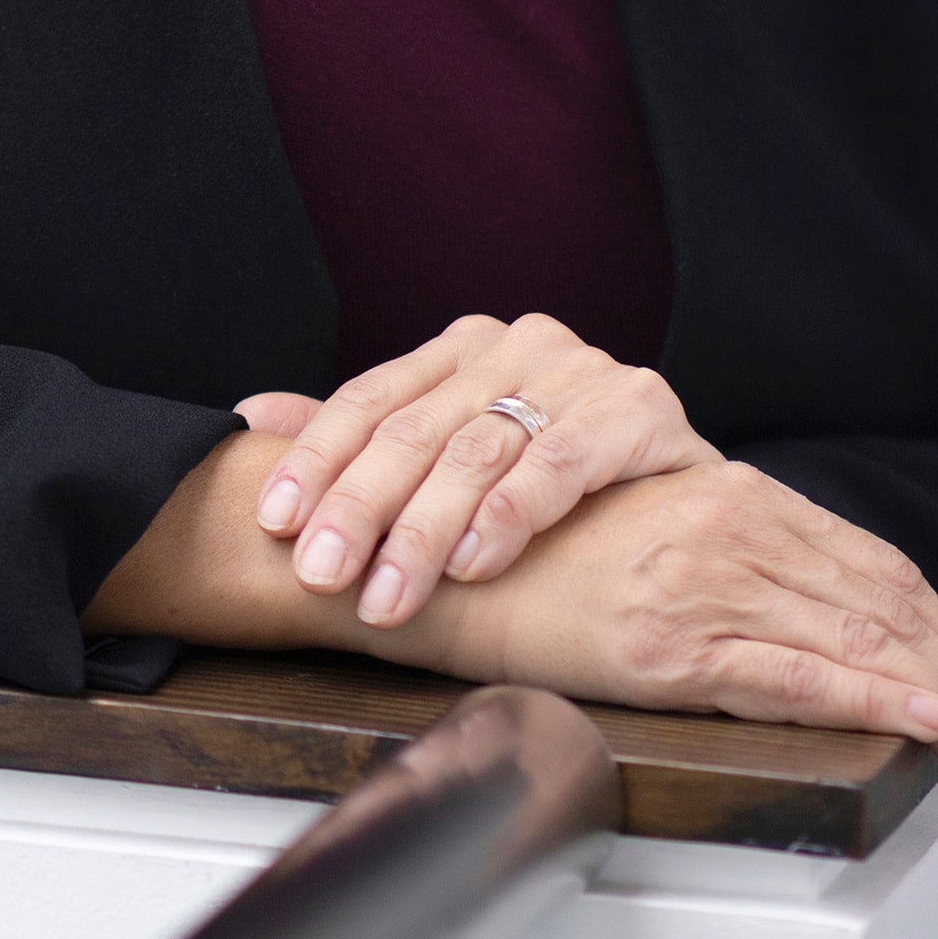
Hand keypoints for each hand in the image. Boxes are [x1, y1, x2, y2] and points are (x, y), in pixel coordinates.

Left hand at [237, 313, 718, 629]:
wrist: (682, 492)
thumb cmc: (554, 481)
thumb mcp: (453, 454)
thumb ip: (364, 437)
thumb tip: (255, 417)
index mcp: (462, 349)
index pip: (370, 398)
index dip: (317, 458)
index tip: (276, 521)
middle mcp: (517, 345)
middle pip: (416, 429)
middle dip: (360, 508)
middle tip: (321, 575)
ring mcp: (580, 370)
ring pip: (480, 449)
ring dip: (425, 529)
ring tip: (389, 593)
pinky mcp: (640, 406)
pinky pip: (564, 459)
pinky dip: (512, 512)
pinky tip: (476, 561)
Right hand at [417, 457, 937, 781]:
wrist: (432, 559)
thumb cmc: (528, 551)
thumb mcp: (641, 529)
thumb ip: (715, 545)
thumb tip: (781, 593)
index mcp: (727, 494)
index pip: (867, 562)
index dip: (932, 623)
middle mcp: (727, 529)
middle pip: (881, 601)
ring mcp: (701, 586)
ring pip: (856, 639)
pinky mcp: (668, 645)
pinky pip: (796, 677)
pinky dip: (876, 700)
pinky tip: (926, 721)